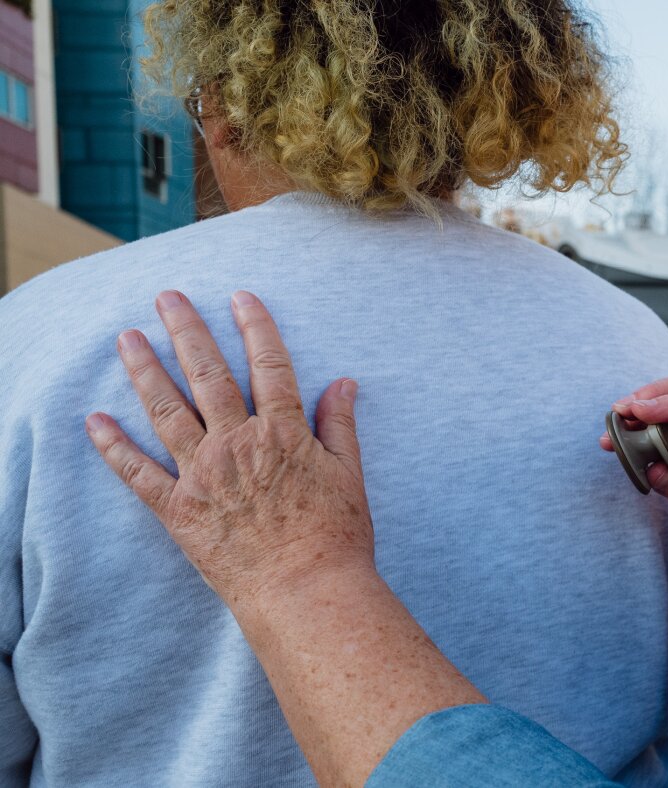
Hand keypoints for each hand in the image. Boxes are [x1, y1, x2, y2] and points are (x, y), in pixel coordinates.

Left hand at [85, 290, 373, 609]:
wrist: (305, 591)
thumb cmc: (336, 537)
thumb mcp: (348, 474)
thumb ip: (340, 426)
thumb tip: (343, 383)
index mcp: (284, 432)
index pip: (268, 365)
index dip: (255, 326)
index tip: (240, 297)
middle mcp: (238, 444)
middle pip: (208, 375)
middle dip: (187, 331)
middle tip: (168, 298)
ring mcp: (203, 475)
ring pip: (167, 411)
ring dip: (144, 370)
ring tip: (127, 338)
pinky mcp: (178, 509)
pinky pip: (138, 473)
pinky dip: (114, 446)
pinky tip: (95, 420)